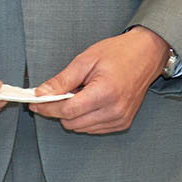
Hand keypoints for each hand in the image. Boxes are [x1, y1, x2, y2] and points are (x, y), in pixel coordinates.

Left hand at [30, 27, 170, 135]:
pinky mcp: (123, 123)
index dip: (47, 107)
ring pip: (81, 128)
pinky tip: (89, 101)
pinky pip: (94, 128)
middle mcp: (114, 111)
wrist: (147, 54)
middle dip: (59, 110)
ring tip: (79, 93)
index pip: (67, 110)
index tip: (34, 103)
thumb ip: (62, 80)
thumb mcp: (85, 60)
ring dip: (73, 115)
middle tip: (57, 94)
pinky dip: (85, 118)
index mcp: (105, 93)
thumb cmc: (119, 53)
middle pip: (72, 123)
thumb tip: (41, 94)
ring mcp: (120, 119)